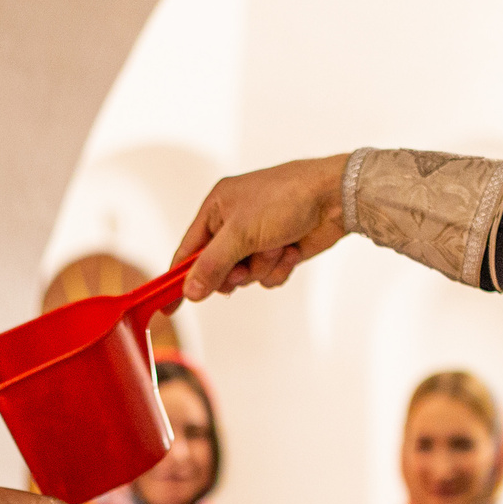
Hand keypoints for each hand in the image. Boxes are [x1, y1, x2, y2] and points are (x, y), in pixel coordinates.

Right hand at [173, 154, 351, 301]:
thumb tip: (190, 291)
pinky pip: (267, 275)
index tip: (168, 306)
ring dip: (262, 267)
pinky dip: (279, 268)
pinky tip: (291, 249)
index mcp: (216, 208)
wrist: (334, 197)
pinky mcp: (278, 250)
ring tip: (277, 246)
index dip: (178, 279)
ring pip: (245, 276)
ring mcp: (257, 238)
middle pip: (216, 269)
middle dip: (234, 272)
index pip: (187, 250)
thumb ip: (212, 264)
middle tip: (243, 270)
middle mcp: (233, 223)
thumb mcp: (240, 233)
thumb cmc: (285, 199)